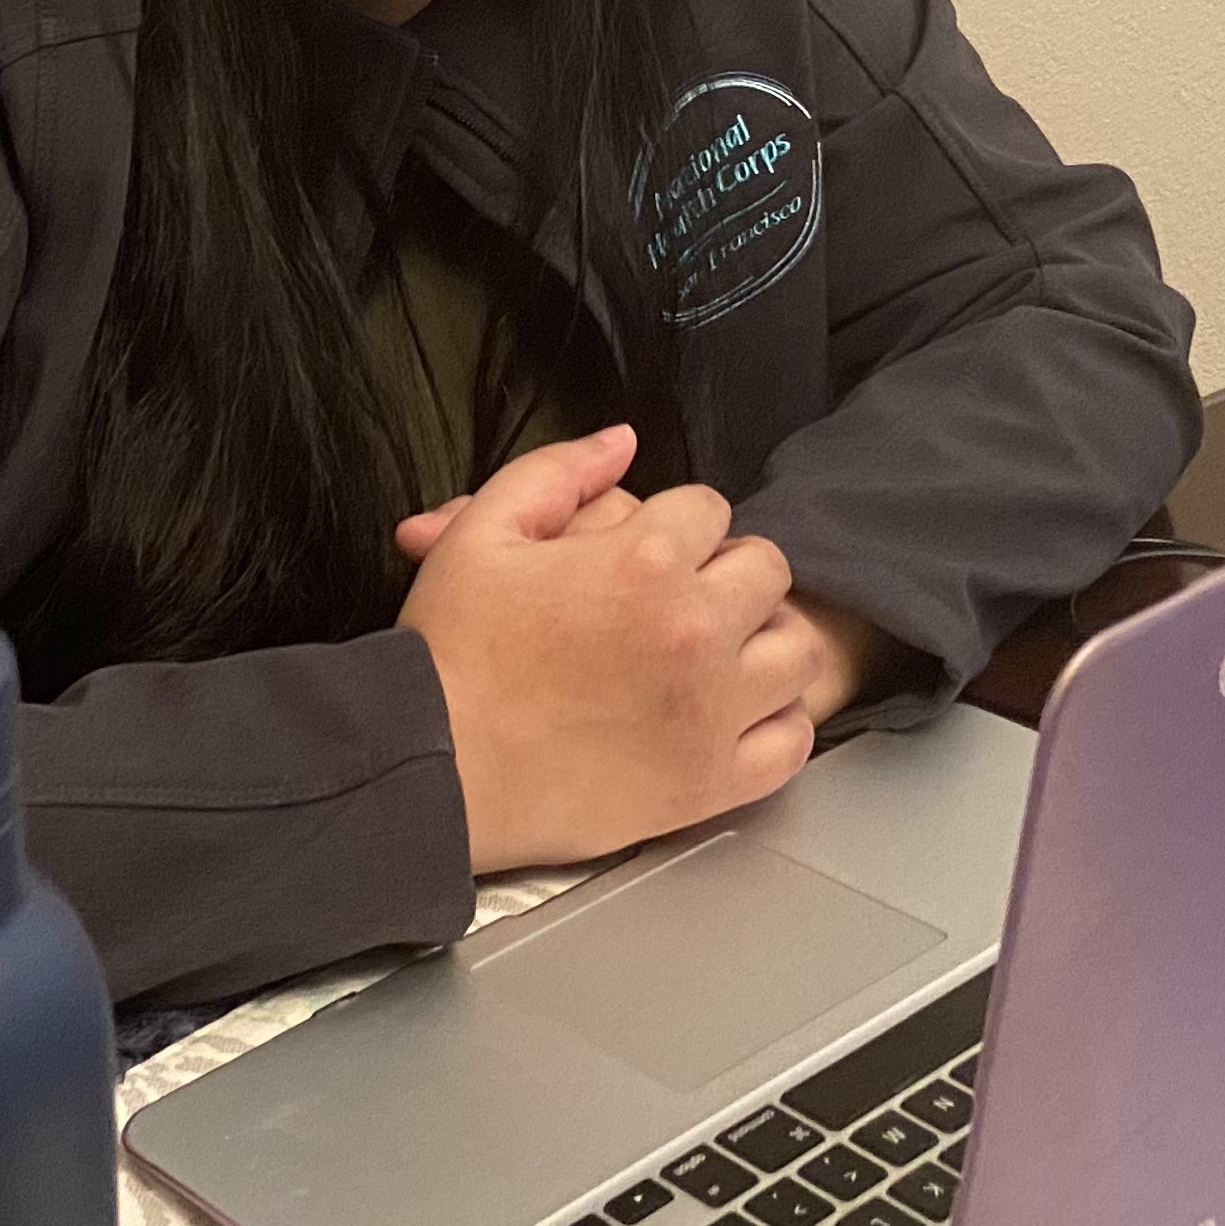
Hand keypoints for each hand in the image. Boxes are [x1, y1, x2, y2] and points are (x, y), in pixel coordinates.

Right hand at [400, 481, 897, 729]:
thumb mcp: (482, 532)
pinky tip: (734, 715)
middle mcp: (694, 631)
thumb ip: (559, 472)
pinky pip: (792, 742)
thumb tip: (622, 441)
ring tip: (719, 653)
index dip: (677, 524)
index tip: (647, 552)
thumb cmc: (448, 654)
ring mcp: (710, 712)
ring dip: (765, 642)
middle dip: (727, 574)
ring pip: (797, 650)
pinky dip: (776, 723)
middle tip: (682, 599)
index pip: (710, 508)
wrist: (427, 769)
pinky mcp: (708, 784)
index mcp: (644, 560)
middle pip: (766, 571)